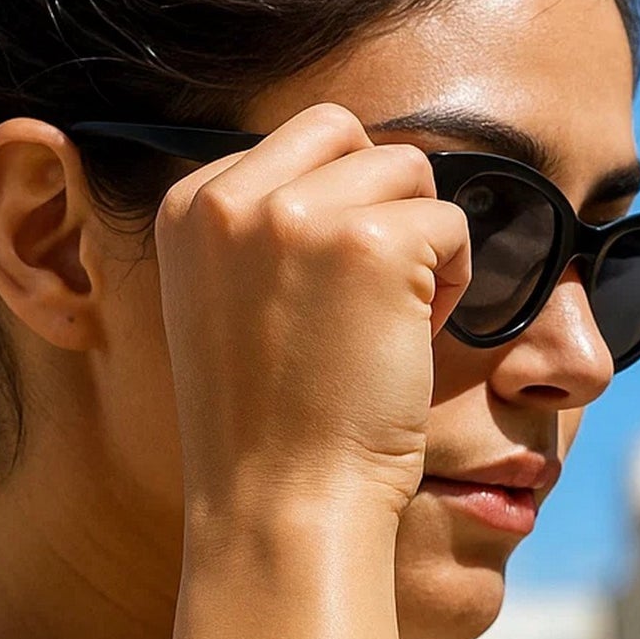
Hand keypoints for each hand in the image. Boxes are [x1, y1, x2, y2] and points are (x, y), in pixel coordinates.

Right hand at [155, 102, 471, 527]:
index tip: (317, 296)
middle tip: (372, 290)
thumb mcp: (223, 303)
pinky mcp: (372, 243)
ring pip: (407, 170)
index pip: (292, 145)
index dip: (330, 211)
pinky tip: (411, 340)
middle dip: (379, 198)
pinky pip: (451, 223)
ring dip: (420, 239)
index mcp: (186, 207)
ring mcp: (297, 216)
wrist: (280, 505)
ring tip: (389, 321)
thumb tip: (344, 168)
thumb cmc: (267, 422)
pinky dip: (454, 280)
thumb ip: (258, 231)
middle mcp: (230, 198)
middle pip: (345, 134)